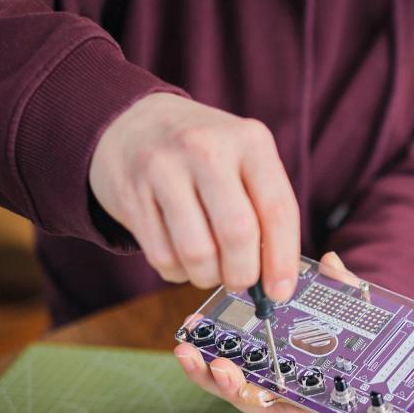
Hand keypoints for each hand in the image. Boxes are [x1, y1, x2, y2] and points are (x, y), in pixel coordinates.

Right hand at [89, 93, 299, 299]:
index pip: (278, 210)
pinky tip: (182, 258)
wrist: (134, 122)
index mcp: (250, 141)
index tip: (281, 290)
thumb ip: (265, 207)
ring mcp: (164, 169)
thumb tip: (278, 277)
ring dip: (208, 276)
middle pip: (237, 234)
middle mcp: (207, 149)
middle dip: (243, 273)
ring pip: (197, 252)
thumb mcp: (244, 158)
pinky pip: (162, 256)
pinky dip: (178, 272)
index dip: (282, 260)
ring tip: (211, 269)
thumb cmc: (203, 152)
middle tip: (241, 281)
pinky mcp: (131, 192)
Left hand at [173, 252, 351, 412]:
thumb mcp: (361, 326)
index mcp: (317, 407)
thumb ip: (345, 296)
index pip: (280, 410)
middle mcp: (290, 407)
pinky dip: (209, 358)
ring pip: (233, 391)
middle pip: (248, 403)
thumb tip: (331, 263)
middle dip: (223, 385)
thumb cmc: (361, 353)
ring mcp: (269, 395)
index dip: (256, 397)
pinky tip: (195, 334)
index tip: (238, 382)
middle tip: (206, 361)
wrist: (362, 368)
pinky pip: (229, 376)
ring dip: (206, 372)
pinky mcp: (252, 380)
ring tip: (187, 347)